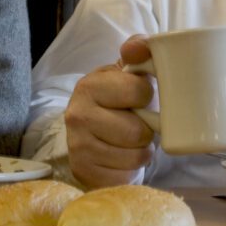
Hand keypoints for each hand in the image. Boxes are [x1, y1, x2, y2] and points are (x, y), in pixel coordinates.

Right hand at [64, 35, 156, 188]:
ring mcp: (78, 147)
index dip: (148, 96)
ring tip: (130, 141)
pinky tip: (120, 159)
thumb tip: (141, 47)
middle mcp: (77, 115)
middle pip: (138, 132)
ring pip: (134, 157)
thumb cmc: (118, 99)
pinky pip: (124, 177)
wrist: (92, 133)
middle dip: (146, 130)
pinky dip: (129, 171)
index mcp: (89, 85)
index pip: (139, 91)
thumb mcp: (126, 70)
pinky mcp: (83, 173)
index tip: (140, 97)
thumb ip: (137, 49)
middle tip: (137, 124)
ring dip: (140, 152)